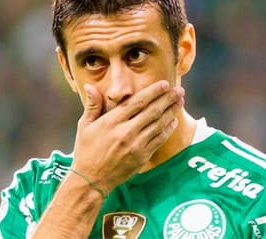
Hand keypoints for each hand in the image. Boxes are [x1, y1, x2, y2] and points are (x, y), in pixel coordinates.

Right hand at [70, 80, 183, 194]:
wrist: (91, 180)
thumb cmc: (86, 151)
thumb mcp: (85, 126)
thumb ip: (92, 105)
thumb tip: (90, 85)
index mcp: (111, 122)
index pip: (137, 102)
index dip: (153, 92)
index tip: (165, 84)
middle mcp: (125, 132)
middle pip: (152, 111)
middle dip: (168, 99)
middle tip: (179, 90)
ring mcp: (135, 145)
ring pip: (158, 124)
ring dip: (171, 112)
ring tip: (180, 101)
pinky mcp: (142, 156)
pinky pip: (159, 140)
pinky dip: (168, 129)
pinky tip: (174, 120)